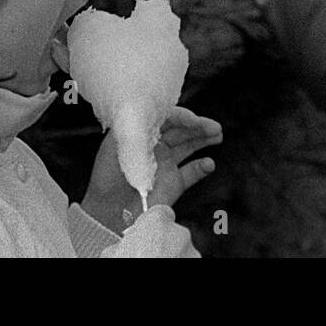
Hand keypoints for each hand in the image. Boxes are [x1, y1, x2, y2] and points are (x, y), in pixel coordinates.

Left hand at [81, 106, 221, 232]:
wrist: (108, 212)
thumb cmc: (107, 177)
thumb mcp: (116, 143)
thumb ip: (137, 126)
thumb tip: (157, 114)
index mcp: (140, 134)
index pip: (165, 118)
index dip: (181, 117)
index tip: (193, 119)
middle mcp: (154, 147)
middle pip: (180, 130)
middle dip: (198, 126)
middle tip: (214, 126)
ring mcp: (165, 165)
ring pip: (189, 146)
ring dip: (203, 139)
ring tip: (218, 136)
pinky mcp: (173, 183)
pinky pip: (192, 172)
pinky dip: (202, 167)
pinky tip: (209, 163)